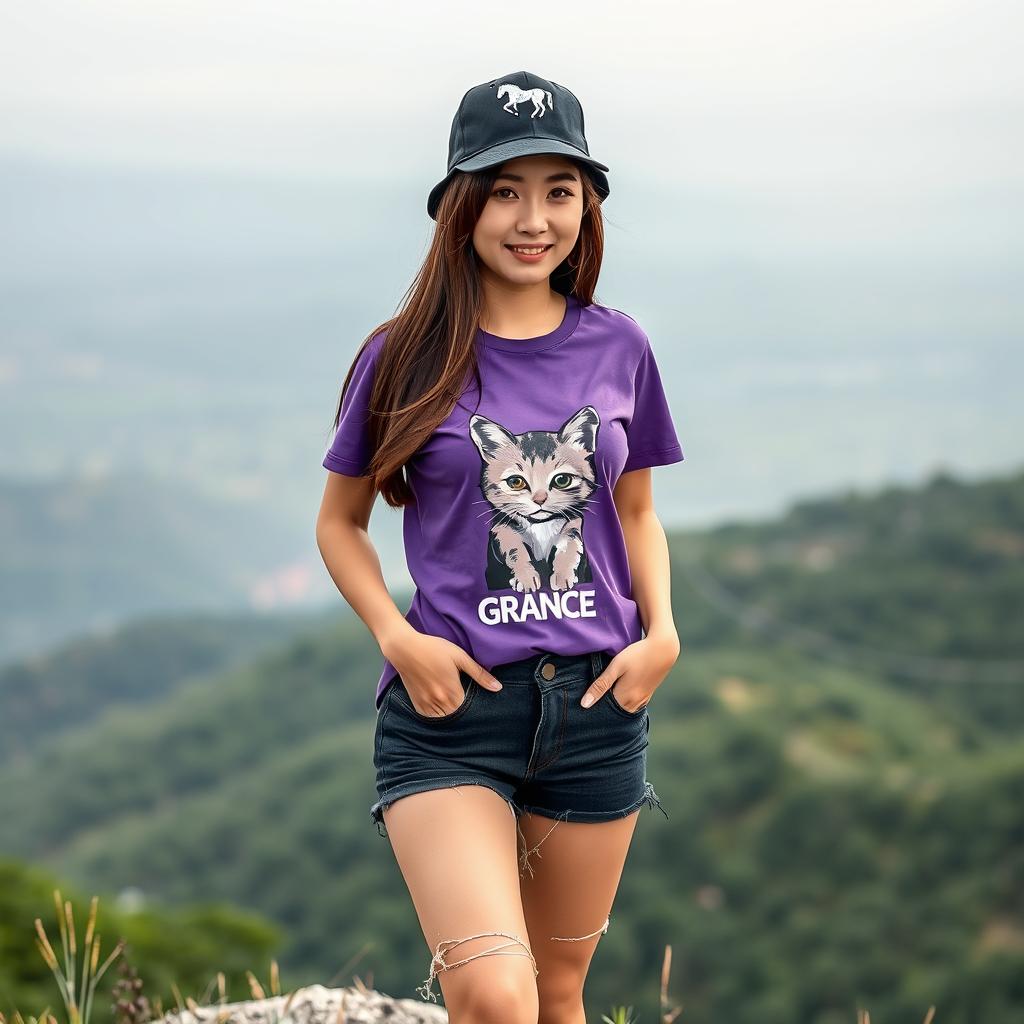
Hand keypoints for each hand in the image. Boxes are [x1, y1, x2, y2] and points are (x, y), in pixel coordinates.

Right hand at [381, 627, 502, 716]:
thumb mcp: (460, 657)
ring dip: (450, 713)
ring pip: (444, 718)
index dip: (474, 706)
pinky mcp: (416, 703)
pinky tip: (440, 703)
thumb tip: (498, 688)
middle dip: (463, 710)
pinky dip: (437, 714)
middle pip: (457, 716)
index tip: (476, 700)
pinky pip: (430, 717)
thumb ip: (479, 674)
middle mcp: (438, 701)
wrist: (404, 647)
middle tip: (465, 700)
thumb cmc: (433, 648)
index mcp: (451, 691)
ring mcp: (426, 704)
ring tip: (452, 701)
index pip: (469, 710)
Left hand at [581, 631, 679, 710]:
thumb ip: (600, 685)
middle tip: (592, 696)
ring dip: (613, 704)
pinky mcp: (647, 695)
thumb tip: (585, 704)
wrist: (663, 649)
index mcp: (625, 698)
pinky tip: (618, 690)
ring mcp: (642, 700)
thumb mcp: (616, 667)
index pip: (603, 711)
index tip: (585, 701)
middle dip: (603, 707)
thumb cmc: (637, 655)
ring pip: (622, 708)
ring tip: (604, 692)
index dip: (594, 706)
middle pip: (613, 712)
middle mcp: (634, 704)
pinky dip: (622, 701)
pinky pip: (631, 704)